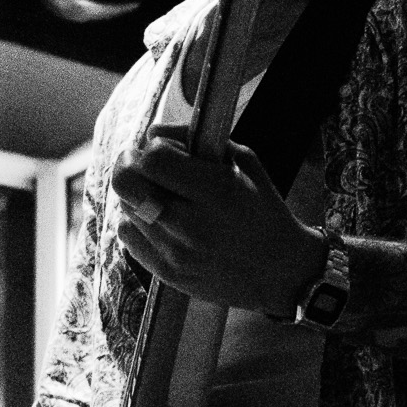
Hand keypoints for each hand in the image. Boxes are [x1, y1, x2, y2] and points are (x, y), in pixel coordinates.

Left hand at [111, 126, 324, 314]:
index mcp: (217, 193)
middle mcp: (192, 225)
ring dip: (136, 194)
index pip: (154, 159)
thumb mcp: (246, 164)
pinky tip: (160, 220)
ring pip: (124, 208)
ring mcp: (176, 253)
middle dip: (128, 163)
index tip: (161, 147)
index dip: (152, 147)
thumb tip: (153, 133)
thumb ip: (200, 142)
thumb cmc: (265, 213)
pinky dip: (137, 222)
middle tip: (140, 161)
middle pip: (125, 182)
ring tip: (161, 194)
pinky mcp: (167, 273)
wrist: (282, 273)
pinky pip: (128, 237)